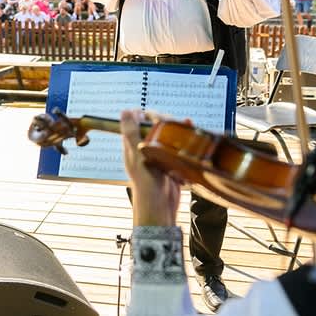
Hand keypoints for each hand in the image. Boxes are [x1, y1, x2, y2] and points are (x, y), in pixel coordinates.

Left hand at [120, 110, 180, 226]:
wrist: (160, 204)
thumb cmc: (145, 180)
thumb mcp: (136, 153)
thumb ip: (131, 132)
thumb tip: (124, 111)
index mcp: (133, 145)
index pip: (137, 122)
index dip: (145, 115)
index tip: (155, 115)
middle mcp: (145, 148)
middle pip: (155, 127)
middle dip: (165, 120)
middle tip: (173, 122)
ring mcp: (158, 155)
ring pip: (167, 136)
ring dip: (176, 129)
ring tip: (186, 124)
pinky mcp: (171, 163)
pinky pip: (177, 147)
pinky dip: (184, 140)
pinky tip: (191, 134)